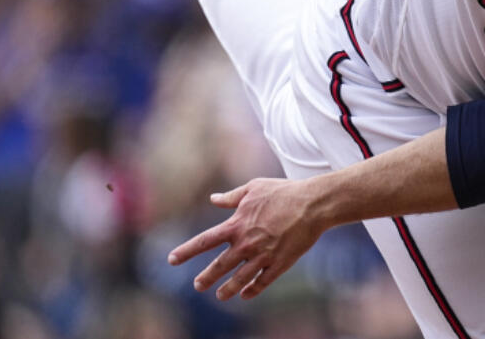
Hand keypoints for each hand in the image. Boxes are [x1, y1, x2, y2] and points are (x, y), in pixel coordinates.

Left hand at [167, 177, 327, 300]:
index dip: (186, 251)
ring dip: (227, 290)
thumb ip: (231, 197)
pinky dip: (252, 290)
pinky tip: (246, 294)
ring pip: (239, 280)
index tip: (171, 260)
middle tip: (197, 285)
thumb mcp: (254, 188)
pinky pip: (262, 282)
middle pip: (219, 266)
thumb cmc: (283, 192)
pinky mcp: (279, 264)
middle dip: (206, 278)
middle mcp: (246, 243)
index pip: (204, 241)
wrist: (313, 204)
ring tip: (220, 296)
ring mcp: (262, 256)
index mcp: (237, 224)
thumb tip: (214, 198)